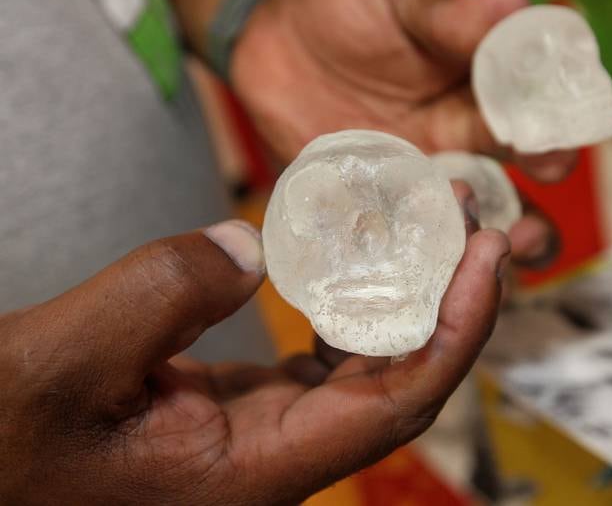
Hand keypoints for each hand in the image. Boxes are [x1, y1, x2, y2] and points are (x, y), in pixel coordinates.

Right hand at [0, 208, 508, 501]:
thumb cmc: (12, 426)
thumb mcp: (70, 354)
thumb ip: (167, 291)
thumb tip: (254, 244)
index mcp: (256, 471)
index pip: (397, 406)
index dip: (456, 331)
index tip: (486, 258)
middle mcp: (278, 459)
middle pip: (400, 383)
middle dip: (446, 300)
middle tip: (463, 219)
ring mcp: (266, 435)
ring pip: (368, 371)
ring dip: (403, 299)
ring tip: (419, 227)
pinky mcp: (246, 410)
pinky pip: (326, 362)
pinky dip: (352, 309)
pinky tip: (355, 265)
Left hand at [230, 0, 574, 266]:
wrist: (275, 35)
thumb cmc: (351, 4)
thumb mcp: (402, 1)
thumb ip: (450, 19)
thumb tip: (511, 6)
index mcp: (480, 100)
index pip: (532, 128)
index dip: (552, 145)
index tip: (554, 159)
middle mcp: (456, 151)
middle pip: (506, 199)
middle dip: (526, 225)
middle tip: (523, 237)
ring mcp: (411, 188)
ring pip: (455, 236)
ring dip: (469, 259)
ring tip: (472, 273)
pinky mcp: (365, 208)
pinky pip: (385, 244)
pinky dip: (394, 265)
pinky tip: (396, 279)